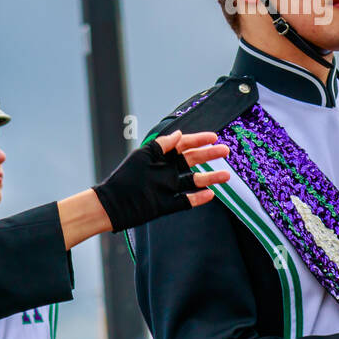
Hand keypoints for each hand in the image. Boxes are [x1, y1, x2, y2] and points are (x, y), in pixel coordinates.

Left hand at [92, 130, 230, 231]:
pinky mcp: (167, 205)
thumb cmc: (124, 177)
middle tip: (225, 151)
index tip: (214, 137)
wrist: (112, 204)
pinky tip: (211, 194)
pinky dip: (198, 198)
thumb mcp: (142, 156)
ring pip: (194, 181)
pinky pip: (187, 201)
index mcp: (160, 158)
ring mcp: (168, 189)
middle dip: (209, 155)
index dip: (198, 140)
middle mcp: (166, 172)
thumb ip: (161, 146)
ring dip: (210, 178)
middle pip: (192, 161)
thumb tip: (179, 134)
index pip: (182, 146)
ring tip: (226, 176)